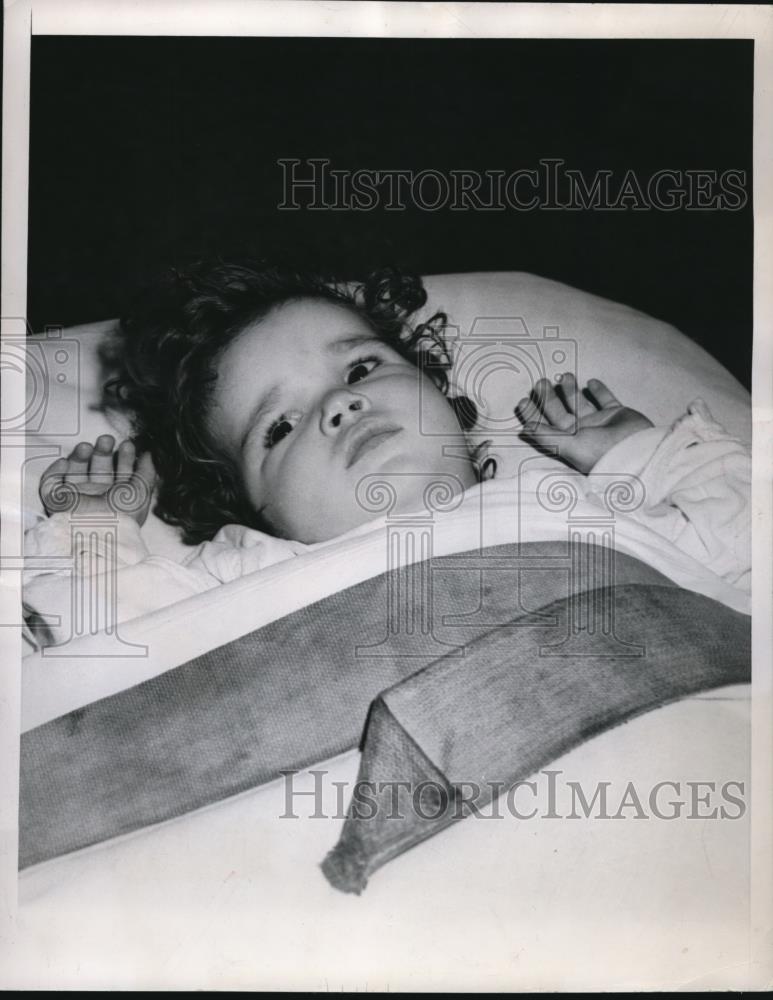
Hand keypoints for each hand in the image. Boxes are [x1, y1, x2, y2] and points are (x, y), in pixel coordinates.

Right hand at [39, 435, 156, 524]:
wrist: (99, 531)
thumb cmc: (123, 514)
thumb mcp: (142, 491)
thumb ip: (147, 472)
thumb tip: (149, 455)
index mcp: (117, 496)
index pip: (119, 472)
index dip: (124, 457)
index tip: (128, 444)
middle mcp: (97, 496)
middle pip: (97, 468)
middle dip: (102, 452)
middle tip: (106, 440)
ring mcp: (77, 498)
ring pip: (75, 471)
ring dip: (79, 456)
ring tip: (86, 447)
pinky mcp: (58, 502)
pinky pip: (51, 483)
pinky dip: (54, 471)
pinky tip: (64, 462)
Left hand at [515, 374, 653, 473]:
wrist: (636, 451)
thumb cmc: (600, 452)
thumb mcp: (568, 446)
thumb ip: (546, 436)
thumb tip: (524, 429)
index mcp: (568, 441)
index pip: (545, 426)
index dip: (533, 414)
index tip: (523, 400)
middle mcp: (581, 432)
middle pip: (560, 412)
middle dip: (548, 398)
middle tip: (539, 382)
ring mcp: (599, 422)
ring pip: (580, 403)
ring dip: (570, 390)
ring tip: (563, 376)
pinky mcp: (616, 414)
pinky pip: (606, 400)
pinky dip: (599, 391)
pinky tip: (591, 382)